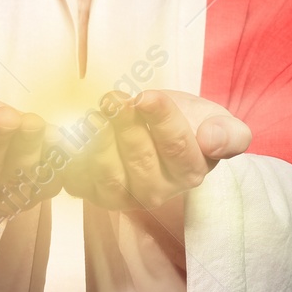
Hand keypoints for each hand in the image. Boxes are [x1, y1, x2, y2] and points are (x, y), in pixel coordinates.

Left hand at [61, 89, 250, 211]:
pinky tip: (61, 134)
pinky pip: (78, 180)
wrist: (160, 134)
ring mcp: (123, 196)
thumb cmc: (190, 124)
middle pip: (140, 161)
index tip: (146, 96)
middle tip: (113, 98)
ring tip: (90, 115)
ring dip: (96, 144)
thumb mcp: (220, 122)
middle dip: (125, 127)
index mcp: (191, 172)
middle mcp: (158, 191)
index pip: (176, 147)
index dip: (161, 120)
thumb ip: (229, 134)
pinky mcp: (92, 193)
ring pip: (108, 175)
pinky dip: (67, 159)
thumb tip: (213, 140)